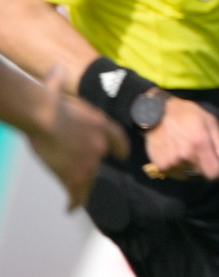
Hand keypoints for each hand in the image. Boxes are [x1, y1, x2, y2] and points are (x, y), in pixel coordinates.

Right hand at [25, 89, 120, 209]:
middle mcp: (100, 147)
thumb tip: (55, 68)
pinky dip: (73, 201)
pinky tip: (70, 208)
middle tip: (87, 176)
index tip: (119, 155)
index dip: (119, 149)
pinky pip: (76, 193)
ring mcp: (88, 163)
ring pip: (87, 181)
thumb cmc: (48, 101)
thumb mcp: (59, 89)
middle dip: (92, 169)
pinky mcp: (73, 176)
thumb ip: (59, 82)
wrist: (42, 115)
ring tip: (78, 197)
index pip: (119, 141)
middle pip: (98, 164)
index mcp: (102, 126)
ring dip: (82, 188)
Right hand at [141, 93, 218, 181]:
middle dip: (202, 166)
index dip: (218, 171)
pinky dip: (175, 166)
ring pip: (186, 174)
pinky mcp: (159, 164)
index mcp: (200, 144)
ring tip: (184, 151)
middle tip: (198, 153)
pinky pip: (173, 172)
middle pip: (200, 174)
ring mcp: (171, 161)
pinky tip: (173, 153)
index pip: (213, 173)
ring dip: (188, 166)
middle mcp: (186, 156)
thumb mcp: (209, 121)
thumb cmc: (186, 114)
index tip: (217, 165)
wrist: (156, 112)